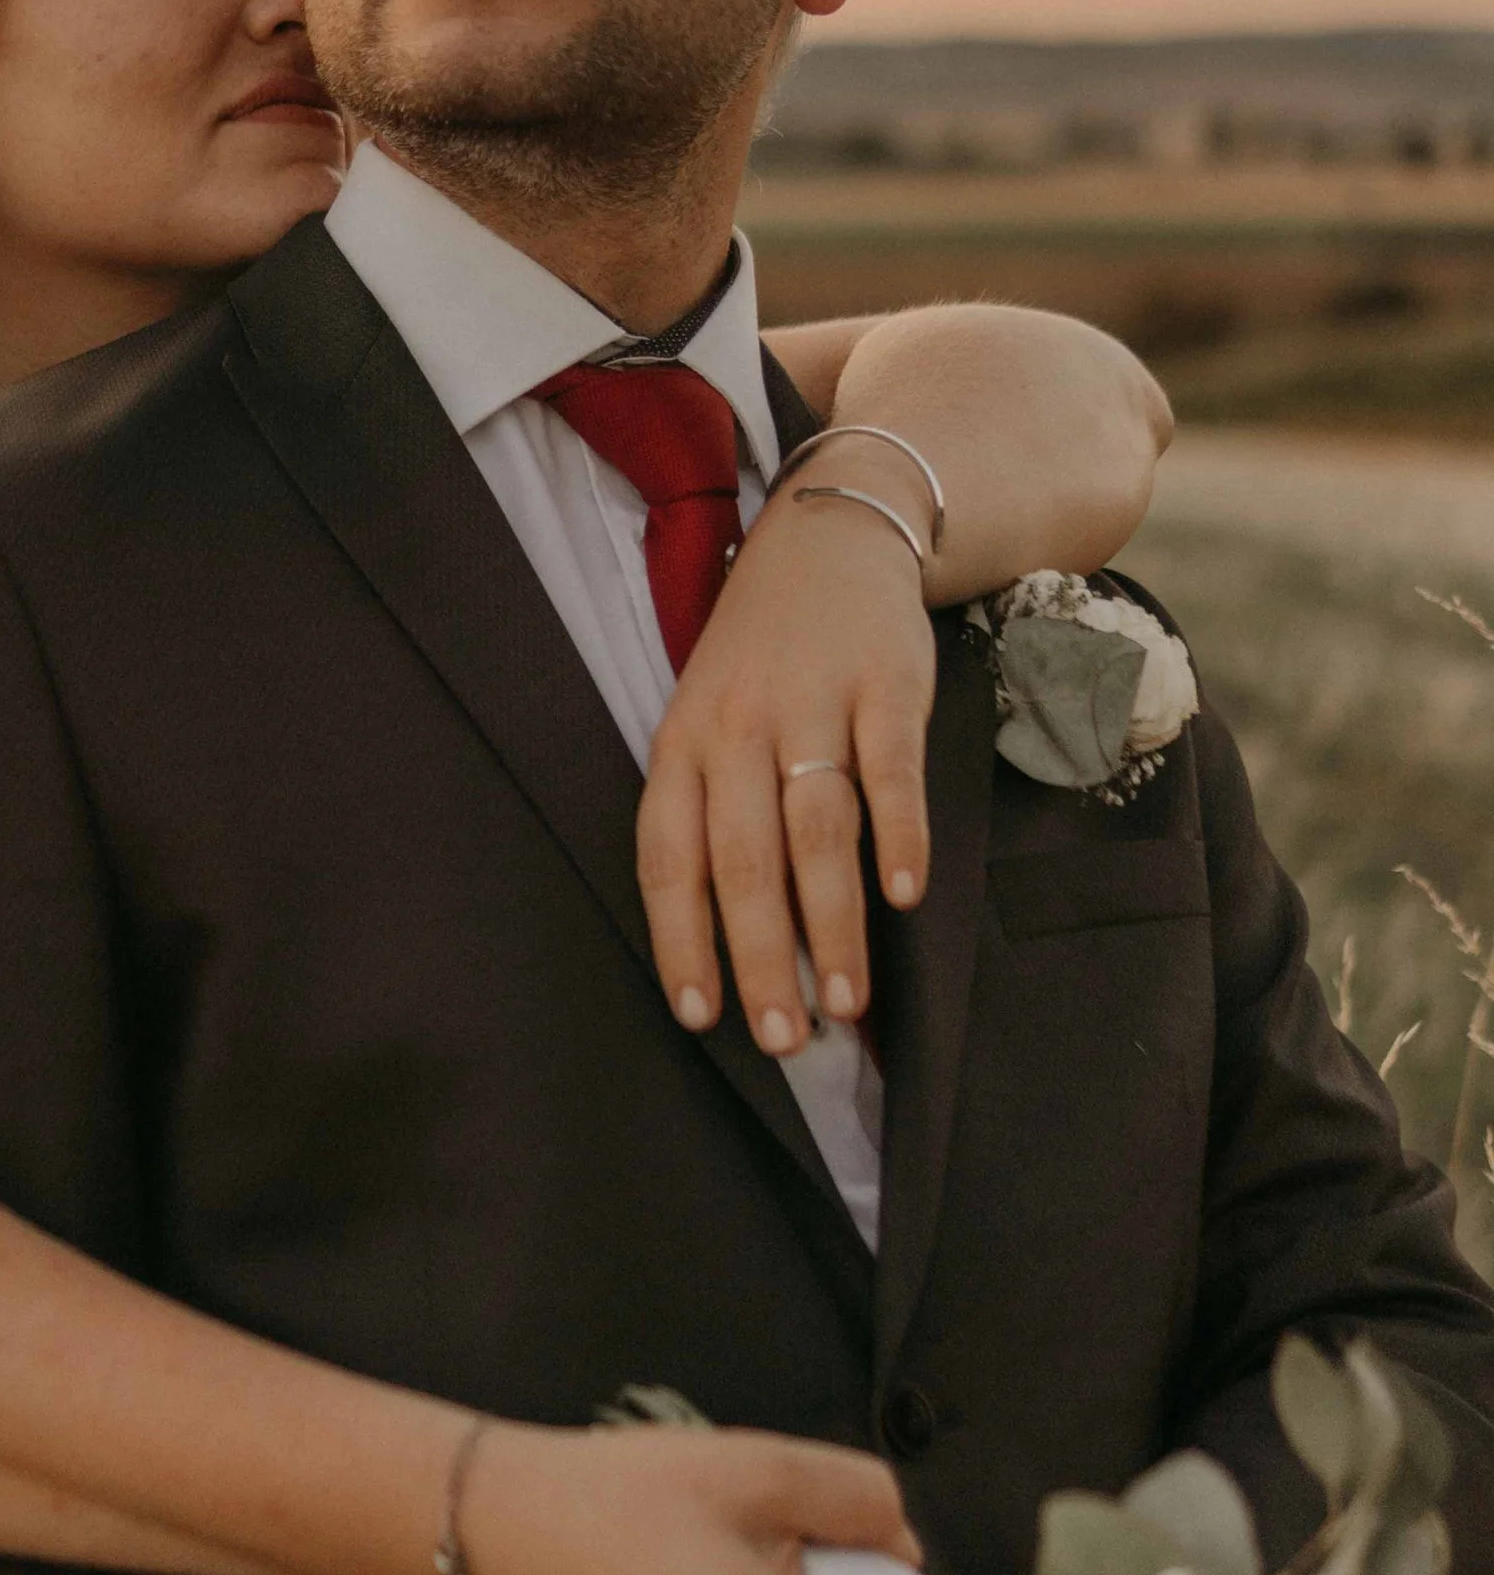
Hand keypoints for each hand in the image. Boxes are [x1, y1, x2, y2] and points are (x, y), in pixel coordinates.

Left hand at [636, 443, 938, 1054]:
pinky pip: (888, 770)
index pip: (668, 856)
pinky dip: (899, 834)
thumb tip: (729, 939)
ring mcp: (811, 703)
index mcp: (681, 742)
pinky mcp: (884, 686)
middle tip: (785, 1037)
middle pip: (744, 858)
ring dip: (832, 923)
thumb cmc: (760, 658)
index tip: (701, 1017)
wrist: (827, 537)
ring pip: (815, 828)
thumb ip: (712, 809)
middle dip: (762, 957)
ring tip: (848, 1000)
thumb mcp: (707, 717)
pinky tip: (905, 894)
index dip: (681, 939)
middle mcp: (736, 726)